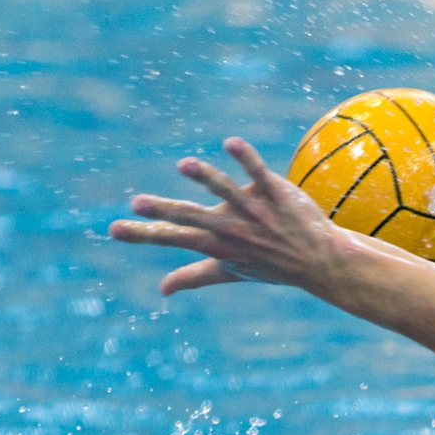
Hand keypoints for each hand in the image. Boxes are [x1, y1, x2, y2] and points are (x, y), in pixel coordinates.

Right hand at [109, 137, 349, 296]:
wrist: (320, 261)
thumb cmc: (271, 265)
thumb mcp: (229, 272)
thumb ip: (193, 277)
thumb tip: (163, 290)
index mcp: (216, 245)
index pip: (173, 238)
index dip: (143, 234)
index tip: (114, 229)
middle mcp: (232, 228)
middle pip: (193, 217)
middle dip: (165, 211)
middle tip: (137, 203)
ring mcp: (254, 210)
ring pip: (227, 191)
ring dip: (207, 179)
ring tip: (184, 166)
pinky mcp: (275, 192)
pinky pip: (259, 174)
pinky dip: (246, 159)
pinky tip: (231, 144)